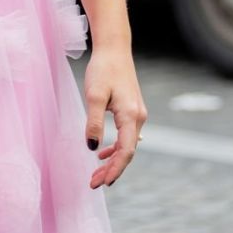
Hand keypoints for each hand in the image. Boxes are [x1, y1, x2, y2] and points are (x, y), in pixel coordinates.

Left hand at [83, 44, 146, 188]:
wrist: (114, 49)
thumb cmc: (103, 70)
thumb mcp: (94, 96)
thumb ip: (93, 123)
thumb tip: (93, 147)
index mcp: (131, 116)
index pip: (126, 151)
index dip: (114, 169)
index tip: (101, 183)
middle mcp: (139, 117)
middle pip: (128, 152)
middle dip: (111, 170)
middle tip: (93, 183)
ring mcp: (137, 114)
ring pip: (127, 145)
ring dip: (112, 160)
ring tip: (95, 173)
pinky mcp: (132, 110)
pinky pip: (126, 136)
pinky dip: (115, 148)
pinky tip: (102, 153)